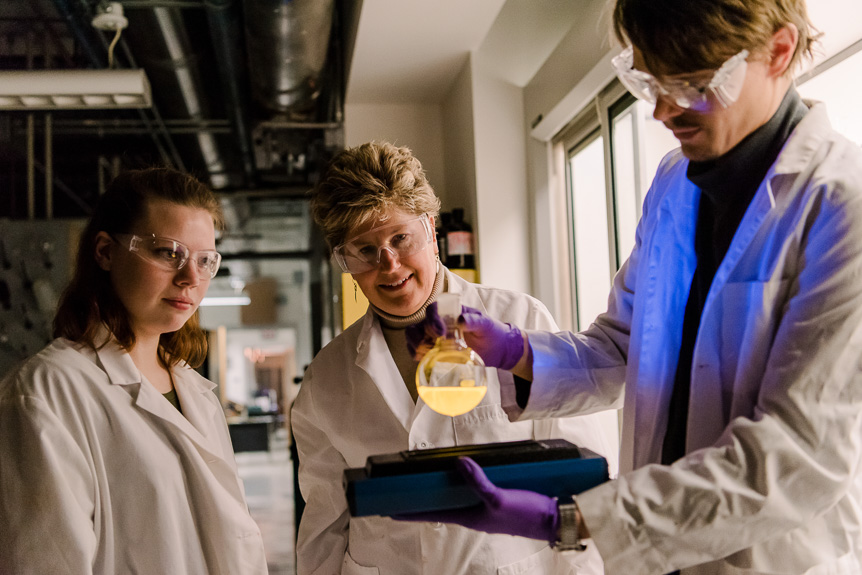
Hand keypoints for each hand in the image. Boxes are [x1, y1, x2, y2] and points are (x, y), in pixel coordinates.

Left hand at [393, 457, 558, 543]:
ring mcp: (484, 507)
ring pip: (455, 498)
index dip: (410, 511)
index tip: (389, 508)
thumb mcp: (499, 498)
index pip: (431, 514)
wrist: (554, 518)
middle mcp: (473, 514)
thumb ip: (478, 481)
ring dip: (440, 490)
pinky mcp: (496, 500)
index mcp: (469, 517)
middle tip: (402, 489)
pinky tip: (461, 472)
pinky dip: (462, 482)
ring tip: (424, 481)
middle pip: (440, 505)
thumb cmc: (527, 515)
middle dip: (421, 499)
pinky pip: (471, 491)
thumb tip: (459, 463)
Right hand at [406, 302, 525, 369]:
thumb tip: (460, 319)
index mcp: (451, 313)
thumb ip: (474, 320)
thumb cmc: (491, 332)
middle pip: (420, 324)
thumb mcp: (486, 324)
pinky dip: (416, 353)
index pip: (434, 310)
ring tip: (423, 353)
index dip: (432, 320)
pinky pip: (418, 350)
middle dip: (421, 334)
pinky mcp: (436, 351)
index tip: (441, 333)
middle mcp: (440, 323)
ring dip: (414, 344)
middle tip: (431, 345)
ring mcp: (435, 337)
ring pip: (414, 336)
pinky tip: (421, 359)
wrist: (497, 349)